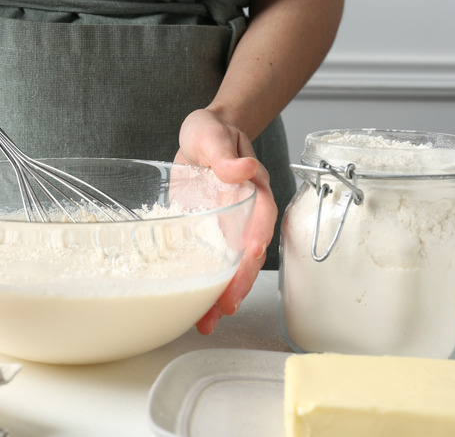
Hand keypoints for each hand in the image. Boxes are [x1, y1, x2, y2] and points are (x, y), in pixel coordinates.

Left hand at [175, 109, 276, 333]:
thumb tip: (241, 169)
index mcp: (252, 190)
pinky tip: (193, 310)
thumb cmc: (212, 132)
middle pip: (248, 253)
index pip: (260, 218)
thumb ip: (225, 153)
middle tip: (226, 306)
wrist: (202, 139)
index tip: (249, 258)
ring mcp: (226, 229)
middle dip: (239, 281)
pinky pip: (208, 265)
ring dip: (221, 295)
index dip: (257, 239)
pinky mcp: (206, 236)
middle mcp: (244, 215)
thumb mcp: (212, 134)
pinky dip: (202, 288)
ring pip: (230, 267)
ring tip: (207, 322)